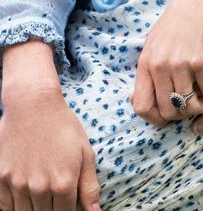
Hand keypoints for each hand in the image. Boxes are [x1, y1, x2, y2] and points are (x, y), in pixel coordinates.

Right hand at [0, 86, 99, 210]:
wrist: (33, 106)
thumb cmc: (63, 127)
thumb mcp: (85, 152)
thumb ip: (89, 187)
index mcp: (63, 183)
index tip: (66, 204)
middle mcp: (40, 188)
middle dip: (51, 210)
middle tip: (54, 198)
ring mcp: (18, 185)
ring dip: (34, 209)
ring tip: (41, 194)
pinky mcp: (2, 179)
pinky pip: (6, 207)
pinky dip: (15, 206)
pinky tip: (24, 195)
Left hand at [131, 0, 202, 124]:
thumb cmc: (182, 18)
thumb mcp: (158, 40)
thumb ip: (151, 66)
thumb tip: (142, 95)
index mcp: (146, 61)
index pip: (142, 106)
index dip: (156, 118)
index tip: (170, 116)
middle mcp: (160, 65)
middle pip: (167, 110)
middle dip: (182, 114)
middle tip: (193, 106)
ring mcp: (180, 64)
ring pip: (189, 105)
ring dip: (201, 107)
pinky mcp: (202, 60)